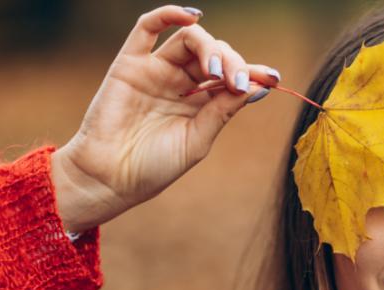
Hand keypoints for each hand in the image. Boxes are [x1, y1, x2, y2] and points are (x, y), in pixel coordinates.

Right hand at [51, 5, 279, 232]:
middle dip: (232, 63)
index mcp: (201, 103)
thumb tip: (258, 87)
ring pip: (189, 40)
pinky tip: (190, 16)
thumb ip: (223, 111)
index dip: (253, 72)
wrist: (110, 178)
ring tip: (214, 71)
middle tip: (237, 82)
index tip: (273, 78)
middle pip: (215, 54)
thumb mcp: (197, 140)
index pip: (232, 77)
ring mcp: (157, 70)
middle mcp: (182, 83)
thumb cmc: (153, 167)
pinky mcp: (130, 64)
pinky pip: (147, 28)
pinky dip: (169, 15)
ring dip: (209, 48)